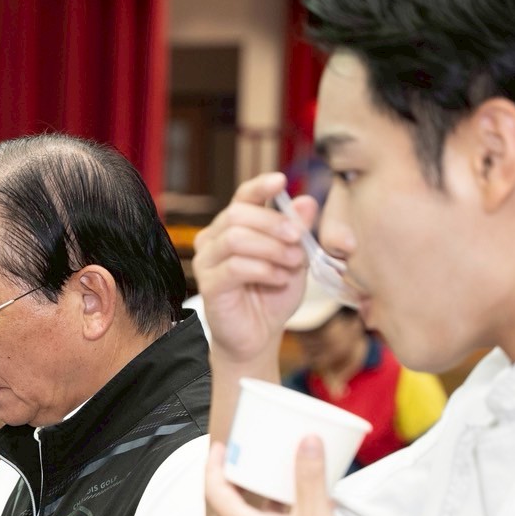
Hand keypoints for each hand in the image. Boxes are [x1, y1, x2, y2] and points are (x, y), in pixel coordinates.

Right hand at [192, 172, 312, 364]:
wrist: (259, 335)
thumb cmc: (273, 295)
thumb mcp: (295, 259)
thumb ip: (299, 232)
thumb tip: (307, 201)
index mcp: (234, 226)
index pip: (242, 197)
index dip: (260, 186)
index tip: (280, 181)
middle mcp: (215, 239)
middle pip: (238, 214)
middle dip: (274, 223)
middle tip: (299, 240)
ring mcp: (207, 262)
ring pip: (235, 238)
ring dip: (271, 248)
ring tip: (292, 264)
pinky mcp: (208, 285)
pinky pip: (235, 267)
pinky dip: (264, 270)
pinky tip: (279, 279)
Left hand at [204, 437, 357, 515]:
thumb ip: (310, 478)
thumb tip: (307, 441)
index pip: (214, 491)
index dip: (213, 466)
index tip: (220, 447)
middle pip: (221, 508)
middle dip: (227, 481)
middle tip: (241, 460)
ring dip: (246, 501)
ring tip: (265, 481)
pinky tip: (290, 513)